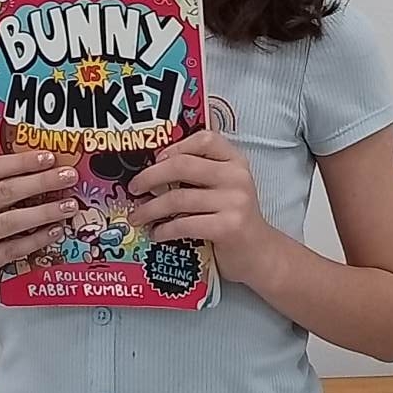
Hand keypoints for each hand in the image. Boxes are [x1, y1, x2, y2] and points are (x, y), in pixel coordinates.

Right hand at [0, 150, 78, 278]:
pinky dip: (37, 239)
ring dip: (44, 212)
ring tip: (70, 205)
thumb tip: (47, 167)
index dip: (22, 162)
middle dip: (41, 182)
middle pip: (3, 192)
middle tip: (69, 177)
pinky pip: (13, 249)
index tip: (50, 157)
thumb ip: (2, 183)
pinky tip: (56, 230)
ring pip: (10, 222)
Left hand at [129, 129, 281, 287]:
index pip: (204, 140)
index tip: (155, 159)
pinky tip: (157, 233)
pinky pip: (184, 224)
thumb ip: (200, 172)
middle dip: (150, 177)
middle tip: (134, 189)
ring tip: (137, 217)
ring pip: (177, 198)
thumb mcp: (223, 187)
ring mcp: (234, 201)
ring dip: (150, 209)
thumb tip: (153, 166)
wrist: (258, 252)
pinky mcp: (228, 227)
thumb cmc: (232, 217)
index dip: (175, 147)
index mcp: (234, 161)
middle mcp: (236, 176)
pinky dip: (164, 230)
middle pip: (182, 166)